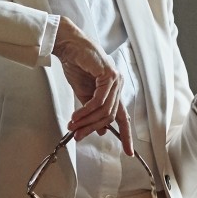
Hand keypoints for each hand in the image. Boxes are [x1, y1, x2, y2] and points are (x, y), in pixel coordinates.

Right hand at [52, 17, 132, 153]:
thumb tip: (102, 131)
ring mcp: (116, 79)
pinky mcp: (108, 74)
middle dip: (92, 128)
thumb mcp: (83, 94)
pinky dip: (87, 110)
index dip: (126, 135)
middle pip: (111, 116)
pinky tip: (77, 114)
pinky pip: (100, 99)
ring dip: (87, 120)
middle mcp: (118, 85)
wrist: (68, 46)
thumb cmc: (76, 65)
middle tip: (78, 135)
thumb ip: (92, 111)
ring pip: (105, 110)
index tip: (128, 152)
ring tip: (73, 125)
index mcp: (114, 90)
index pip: (123, 116)